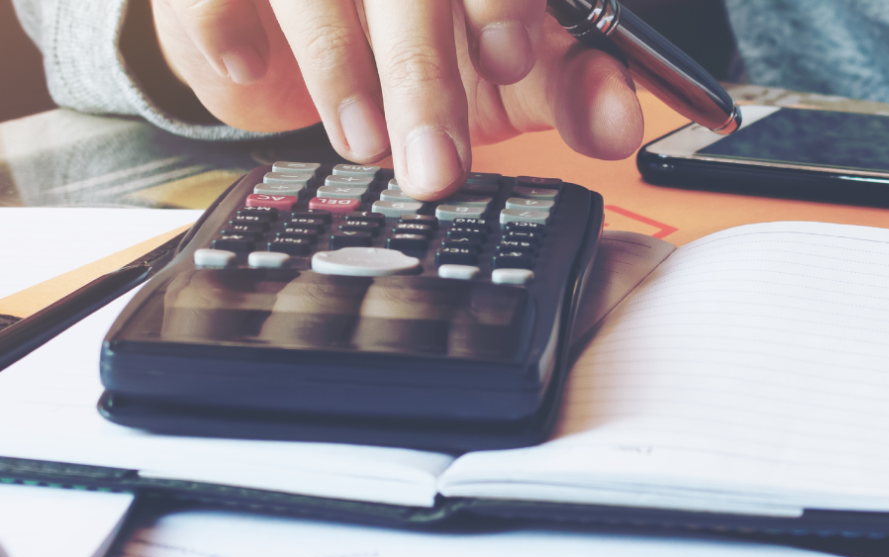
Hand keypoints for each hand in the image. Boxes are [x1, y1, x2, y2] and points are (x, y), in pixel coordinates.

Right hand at [146, 0, 644, 200]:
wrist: (300, 31)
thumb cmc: (432, 46)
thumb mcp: (517, 71)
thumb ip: (576, 88)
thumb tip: (618, 124)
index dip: (503, 5)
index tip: (511, 60)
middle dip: (424, 76)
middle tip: (434, 168)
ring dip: (339, 68)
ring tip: (363, 142)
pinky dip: (229, 31)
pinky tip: (257, 73)